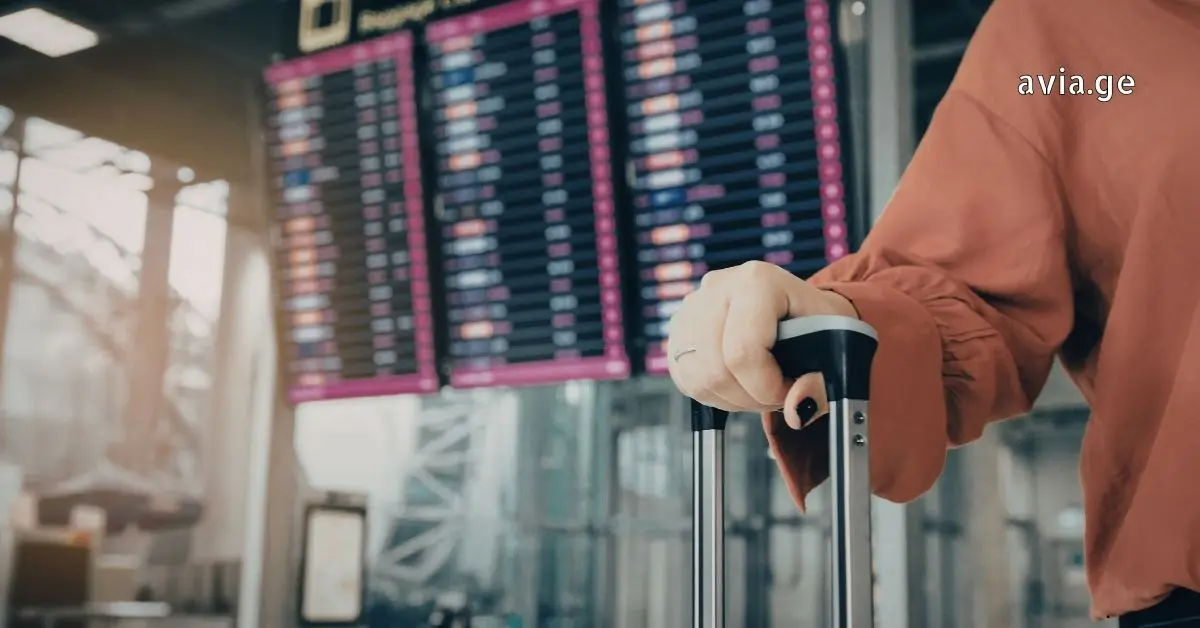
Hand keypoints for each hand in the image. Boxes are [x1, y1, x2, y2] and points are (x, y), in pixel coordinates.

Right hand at [666, 261, 858, 428]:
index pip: (742, 352)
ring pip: (699, 379)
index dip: (766, 387)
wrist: (800, 311)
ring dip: (733, 398)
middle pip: (717, 370)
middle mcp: (718, 287)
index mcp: (757, 281)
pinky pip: (685, 379)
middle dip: (751, 397)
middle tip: (777, 393)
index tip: (790, 391)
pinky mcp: (678, 329)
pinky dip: (713, 394)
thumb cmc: (818, 326)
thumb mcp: (834, 350)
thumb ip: (821, 384)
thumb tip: (796, 411)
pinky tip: (739, 384)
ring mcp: (692, 307)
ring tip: (760, 387)